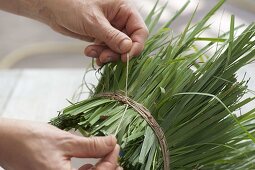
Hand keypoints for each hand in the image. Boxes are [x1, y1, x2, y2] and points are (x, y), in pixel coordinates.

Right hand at [0, 119, 120, 169]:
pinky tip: (88, 163)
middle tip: (115, 154)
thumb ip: (91, 145)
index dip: (112, 160)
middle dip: (108, 168)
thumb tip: (112, 142)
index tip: (116, 145)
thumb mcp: (66, 141)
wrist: (6, 141)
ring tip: (105, 157)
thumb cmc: (31, 140)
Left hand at [12, 0, 147, 64]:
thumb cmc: (72, 7)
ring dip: (107, 55)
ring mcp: (112, 30)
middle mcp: (120, 20)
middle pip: (130, 42)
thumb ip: (112, 36)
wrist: (54, 10)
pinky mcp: (103, 37)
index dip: (136, 46)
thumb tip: (128, 49)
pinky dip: (101, 54)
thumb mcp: (94, 22)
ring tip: (92, 52)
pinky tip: (90, 53)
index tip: (125, 58)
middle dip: (117, 53)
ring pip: (118, 49)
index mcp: (124, 9)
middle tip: (105, 58)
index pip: (140, 31)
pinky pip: (108, 50)